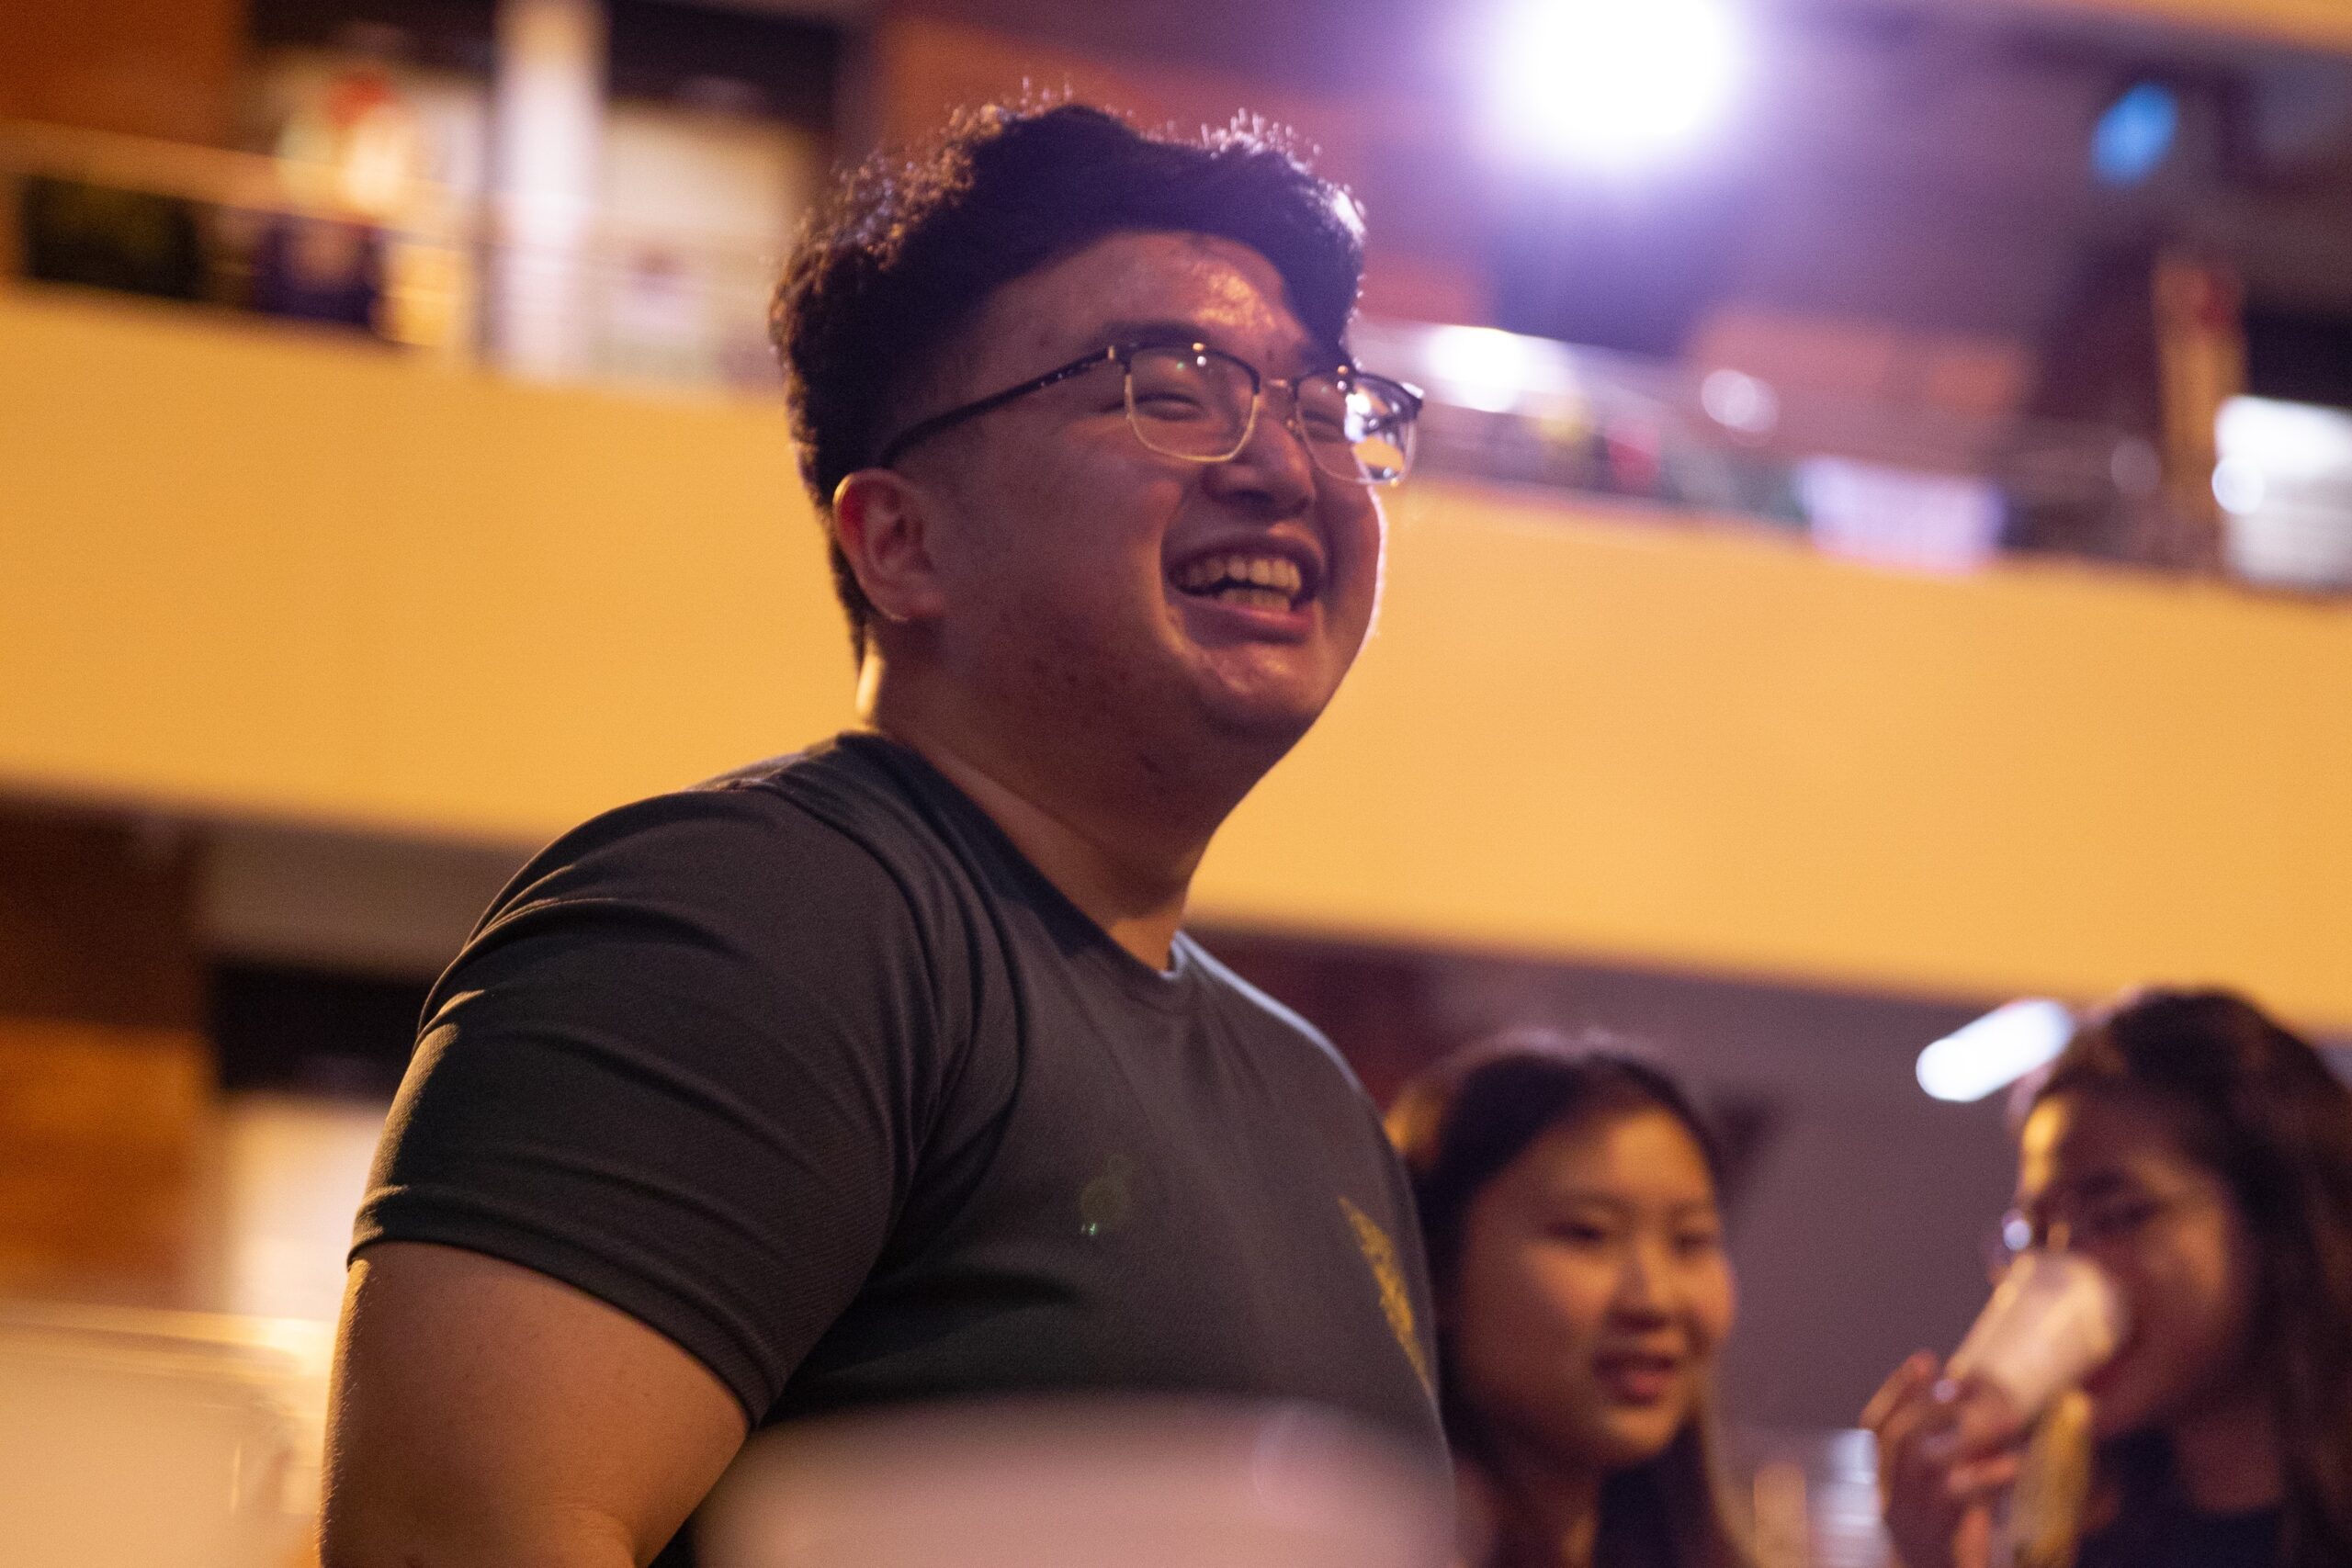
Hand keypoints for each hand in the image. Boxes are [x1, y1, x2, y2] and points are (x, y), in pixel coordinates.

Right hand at [1862, 1352, 2027, 1567]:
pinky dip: (1985, 1477)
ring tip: (2006, 1421)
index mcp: (1887, 1488)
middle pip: (1897, 1440)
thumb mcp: (1949, 1504)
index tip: (1924, 1359)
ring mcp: (1911, 1523)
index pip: (1877, 1427)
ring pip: (1925, 1464)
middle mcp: (1890, 1502)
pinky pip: (1956, 1500)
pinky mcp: (1939, 1543)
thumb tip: (1986, 1418)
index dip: (1897, 1391)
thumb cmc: (1950, 1552)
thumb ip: (1958, 1465)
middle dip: (1928, 1405)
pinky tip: (2012, 1465)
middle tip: (1962, 1385)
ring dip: (1965, 1435)